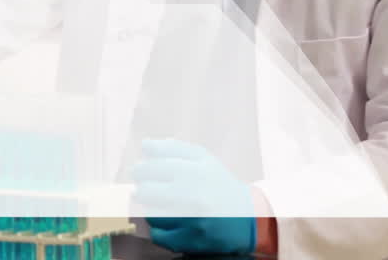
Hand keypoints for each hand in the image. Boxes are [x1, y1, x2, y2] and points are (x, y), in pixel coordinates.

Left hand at [133, 138, 256, 254]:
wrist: (249, 216)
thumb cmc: (218, 183)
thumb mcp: (202, 159)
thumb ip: (172, 148)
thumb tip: (144, 145)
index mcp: (194, 172)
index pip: (151, 168)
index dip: (140, 170)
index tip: (139, 172)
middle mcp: (194, 196)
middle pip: (145, 191)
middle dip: (141, 189)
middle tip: (144, 188)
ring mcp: (193, 221)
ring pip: (150, 213)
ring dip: (148, 208)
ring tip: (156, 204)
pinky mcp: (193, 241)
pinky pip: (159, 235)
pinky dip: (157, 228)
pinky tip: (166, 221)